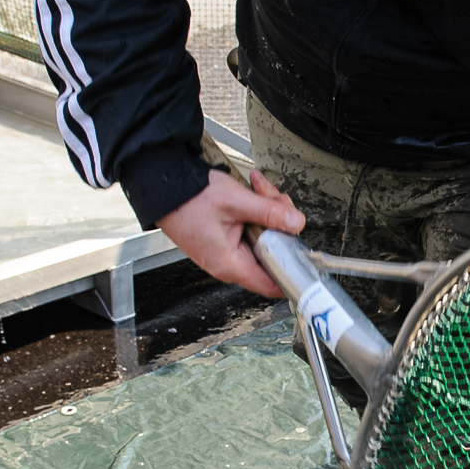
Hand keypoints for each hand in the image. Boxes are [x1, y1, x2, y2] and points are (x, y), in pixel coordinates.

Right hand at [156, 166, 304, 299]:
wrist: (163, 184)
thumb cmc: (188, 198)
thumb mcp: (236, 202)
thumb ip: (269, 213)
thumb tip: (295, 224)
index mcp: (230, 264)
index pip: (272, 284)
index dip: (292, 271)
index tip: (306, 255)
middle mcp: (229, 262)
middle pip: (272, 252)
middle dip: (280, 223)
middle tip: (276, 201)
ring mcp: (227, 249)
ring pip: (264, 236)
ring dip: (268, 210)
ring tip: (260, 189)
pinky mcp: (226, 237)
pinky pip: (252, 228)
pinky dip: (256, 209)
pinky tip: (253, 192)